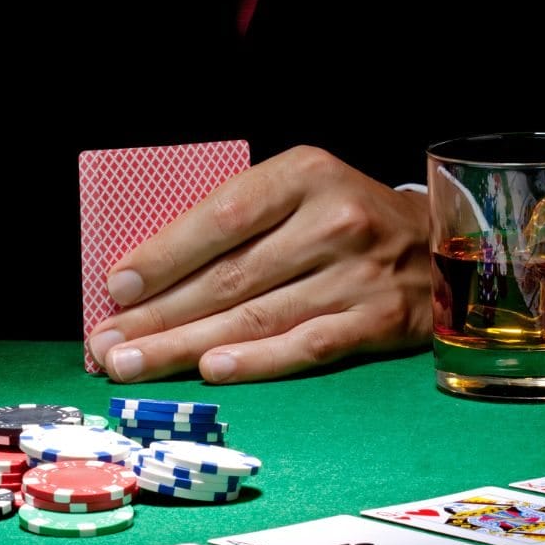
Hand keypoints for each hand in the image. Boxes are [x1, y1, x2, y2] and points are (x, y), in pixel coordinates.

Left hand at [87, 146, 430, 382]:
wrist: (439, 241)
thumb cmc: (341, 217)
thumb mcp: (295, 192)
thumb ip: (236, 222)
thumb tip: (149, 276)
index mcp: (304, 175)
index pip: (222, 217)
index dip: (165, 255)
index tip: (117, 288)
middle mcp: (334, 221)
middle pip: (230, 277)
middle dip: (158, 316)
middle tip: (106, 345)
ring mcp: (359, 274)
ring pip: (257, 317)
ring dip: (186, 347)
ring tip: (134, 365)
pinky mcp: (381, 320)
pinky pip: (306, 346)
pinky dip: (257, 361)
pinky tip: (212, 369)